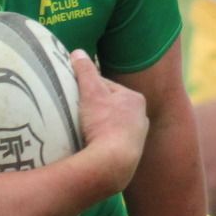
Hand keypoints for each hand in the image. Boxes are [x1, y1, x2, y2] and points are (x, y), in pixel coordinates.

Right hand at [70, 50, 146, 190]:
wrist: (112, 164)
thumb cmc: (103, 124)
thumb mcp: (91, 92)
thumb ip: (85, 71)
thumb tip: (77, 52)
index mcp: (135, 100)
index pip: (107, 87)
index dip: (88, 89)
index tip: (74, 95)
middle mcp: (141, 119)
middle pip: (109, 108)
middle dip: (94, 110)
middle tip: (75, 114)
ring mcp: (137, 140)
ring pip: (111, 128)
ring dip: (98, 128)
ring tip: (81, 131)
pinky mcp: (130, 157)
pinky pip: (111, 145)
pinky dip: (101, 144)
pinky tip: (90, 147)